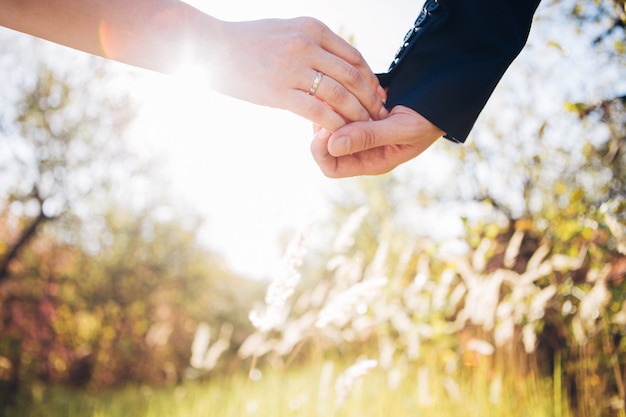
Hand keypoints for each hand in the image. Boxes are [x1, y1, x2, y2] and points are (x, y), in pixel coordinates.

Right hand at [207, 17, 386, 130]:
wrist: (210, 47)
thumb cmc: (248, 42)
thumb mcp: (286, 31)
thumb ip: (312, 44)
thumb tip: (337, 65)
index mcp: (312, 28)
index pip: (354, 56)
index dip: (371, 79)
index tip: (376, 95)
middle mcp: (307, 45)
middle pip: (352, 76)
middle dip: (370, 99)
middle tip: (378, 116)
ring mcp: (293, 68)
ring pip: (340, 95)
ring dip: (356, 115)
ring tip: (363, 128)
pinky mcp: (279, 92)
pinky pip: (318, 111)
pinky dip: (333, 124)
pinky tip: (339, 134)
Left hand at [310, 105, 443, 176]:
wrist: (444, 95)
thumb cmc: (429, 117)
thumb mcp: (403, 129)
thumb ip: (369, 137)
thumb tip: (332, 145)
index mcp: (371, 161)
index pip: (331, 167)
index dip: (321, 150)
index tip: (326, 127)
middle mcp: (362, 149)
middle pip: (324, 145)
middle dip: (324, 124)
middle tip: (332, 103)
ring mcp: (361, 130)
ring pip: (329, 123)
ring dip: (332, 107)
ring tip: (345, 92)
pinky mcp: (361, 111)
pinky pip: (339, 107)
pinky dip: (340, 95)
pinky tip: (353, 86)